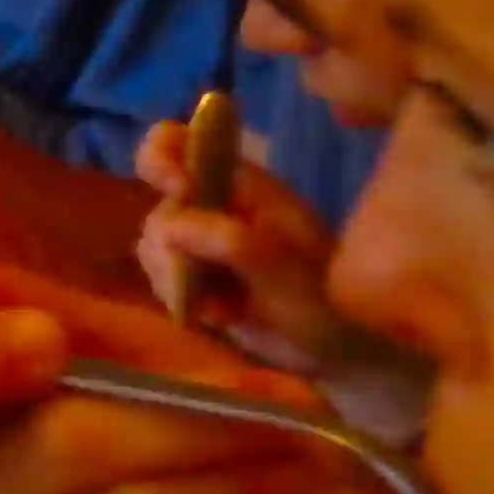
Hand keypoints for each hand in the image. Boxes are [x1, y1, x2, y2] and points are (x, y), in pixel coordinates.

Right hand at [135, 125, 345, 371]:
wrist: (338, 351)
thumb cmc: (324, 301)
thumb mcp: (286, 271)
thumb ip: (232, 243)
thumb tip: (169, 226)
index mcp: (239, 183)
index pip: (177, 143)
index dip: (162, 158)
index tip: (179, 192)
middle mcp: (213, 205)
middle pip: (160, 204)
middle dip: (171, 246)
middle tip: (195, 276)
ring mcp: (201, 241)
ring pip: (154, 245)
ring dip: (177, 279)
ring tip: (219, 308)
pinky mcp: (194, 277)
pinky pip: (161, 278)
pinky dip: (182, 299)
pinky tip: (218, 317)